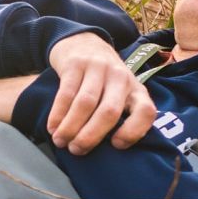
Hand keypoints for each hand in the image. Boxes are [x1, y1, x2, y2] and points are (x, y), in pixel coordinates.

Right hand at [46, 32, 155, 153]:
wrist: (85, 43)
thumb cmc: (104, 80)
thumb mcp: (121, 94)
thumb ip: (120, 116)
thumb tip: (106, 155)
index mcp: (136, 90)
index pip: (145, 111)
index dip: (133, 132)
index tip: (115, 145)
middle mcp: (121, 78)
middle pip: (109, 111)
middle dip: (91, 135)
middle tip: (76, 150)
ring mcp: (99, 68)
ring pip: (85, 104)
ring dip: (71, 127)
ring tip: (60, 141)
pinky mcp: (76, 64)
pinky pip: (66, 93)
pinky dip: (58, 114)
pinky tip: (52, 127)